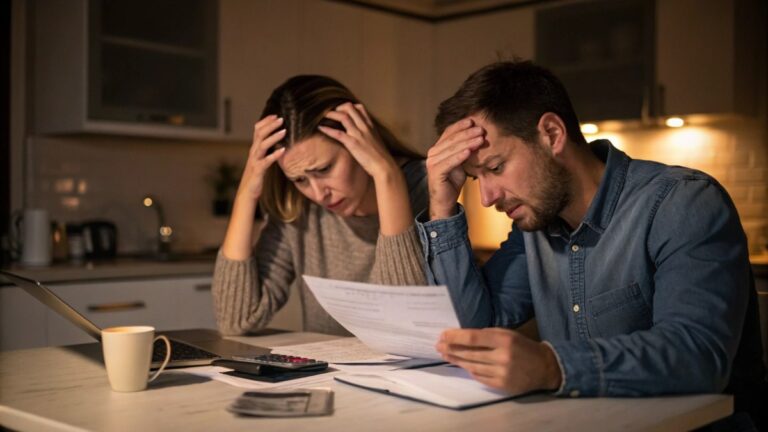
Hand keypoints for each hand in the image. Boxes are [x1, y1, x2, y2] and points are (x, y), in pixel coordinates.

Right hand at [237, 115, 286, 200]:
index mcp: (254, 148)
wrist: (247, 192)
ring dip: (273, 137)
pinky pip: (266, 161)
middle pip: (260, 134)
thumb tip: (276, 142)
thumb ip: (266, 150)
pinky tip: (283, 150)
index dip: (266, 121)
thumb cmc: (256, 176)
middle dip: (270, 125)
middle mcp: (253, 152)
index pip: (257, 130)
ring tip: (284, 131)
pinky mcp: (258, 170)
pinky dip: (274, 155)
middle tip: (281, 119)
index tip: (275, 115)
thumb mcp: (261, 159)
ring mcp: (255, 160)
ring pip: (262, 145)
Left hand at [318, 103, 398, 180]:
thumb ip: (369, 136)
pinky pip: (338, 133)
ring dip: (331, 114)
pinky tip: (320, 128)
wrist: (384, 166)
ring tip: (322, 116)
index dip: (349, 106)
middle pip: (350, 108)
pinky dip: (327, 129)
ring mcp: (358, 134)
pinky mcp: (353, 143)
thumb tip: (363, 137)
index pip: (360, 108)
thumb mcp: (376, 141)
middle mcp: (364, 127)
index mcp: (370, 126)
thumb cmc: (381, 157)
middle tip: (330, 113)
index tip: (341, 110)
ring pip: (343, 116)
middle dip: (338, 107)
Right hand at [425, 119, 484, 219]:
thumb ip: (466, 150)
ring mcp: (432, 162)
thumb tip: (479, 137)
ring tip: (480, 139)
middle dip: (467, 133)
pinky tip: (469, 152)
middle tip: (481, 130)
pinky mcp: (435, 172)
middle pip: (451, 139)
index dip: (461, 126)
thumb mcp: (462, 162)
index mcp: (438, 148)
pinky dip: (459, 156)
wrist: (445, 201)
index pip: (448, 132)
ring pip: (451, 149)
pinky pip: (449, 162)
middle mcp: (433, 153)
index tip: (474, 121)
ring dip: (467, 143)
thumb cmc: (453, 181)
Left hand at [435, 328, 561, 393]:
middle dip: (451, 349)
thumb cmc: (523, 347)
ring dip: (457, 360)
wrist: (545, 367)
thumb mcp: (508, 334)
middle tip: (438, 346)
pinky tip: (462, 365)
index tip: (443, 335)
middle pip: (470, 353)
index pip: (473, 338)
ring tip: (446, 355)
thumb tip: (462, 336)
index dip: (456, 337)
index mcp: (504, 339)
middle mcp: (502, 356)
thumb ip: (487, 335)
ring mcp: (502, 373)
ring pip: (472, 366)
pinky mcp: (502, 385)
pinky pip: (480, 377)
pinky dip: (470, 371)